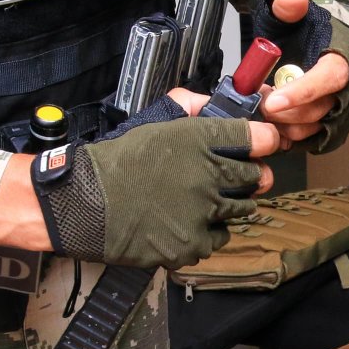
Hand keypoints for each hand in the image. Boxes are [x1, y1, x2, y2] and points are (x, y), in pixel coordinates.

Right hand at [0, 116, 279, 265]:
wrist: (85, 203)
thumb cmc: (116, 161)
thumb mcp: (153, 122)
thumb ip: (189, 108)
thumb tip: (215, 104)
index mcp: (199, 140)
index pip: (258, 137)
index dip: (263, 140)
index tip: (260, 143)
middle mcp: (208, 176)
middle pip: (257, 177)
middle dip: (250, 175)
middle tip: (234, 177)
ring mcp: (202, 213)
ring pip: (242, 208)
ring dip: (230, 203)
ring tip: (206, 200)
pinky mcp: (193, 244)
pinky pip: (219, 237)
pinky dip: (209, 231)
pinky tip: (189, 222)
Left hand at [255, 0, 348, 143]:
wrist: (327, 39)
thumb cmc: (312, 28)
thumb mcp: (297, 11)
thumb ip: (290, 5)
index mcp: (343, 59)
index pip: (328, 79)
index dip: (301, 92)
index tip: (271, 101)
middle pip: (318, 111)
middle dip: (284, 112)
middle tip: (257, 102)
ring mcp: (342, 110)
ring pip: (314, 129)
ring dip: (284, 125)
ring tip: (263, 110)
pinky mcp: (332, 125)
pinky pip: (312, 140)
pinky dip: (290, 136)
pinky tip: (272, 124)